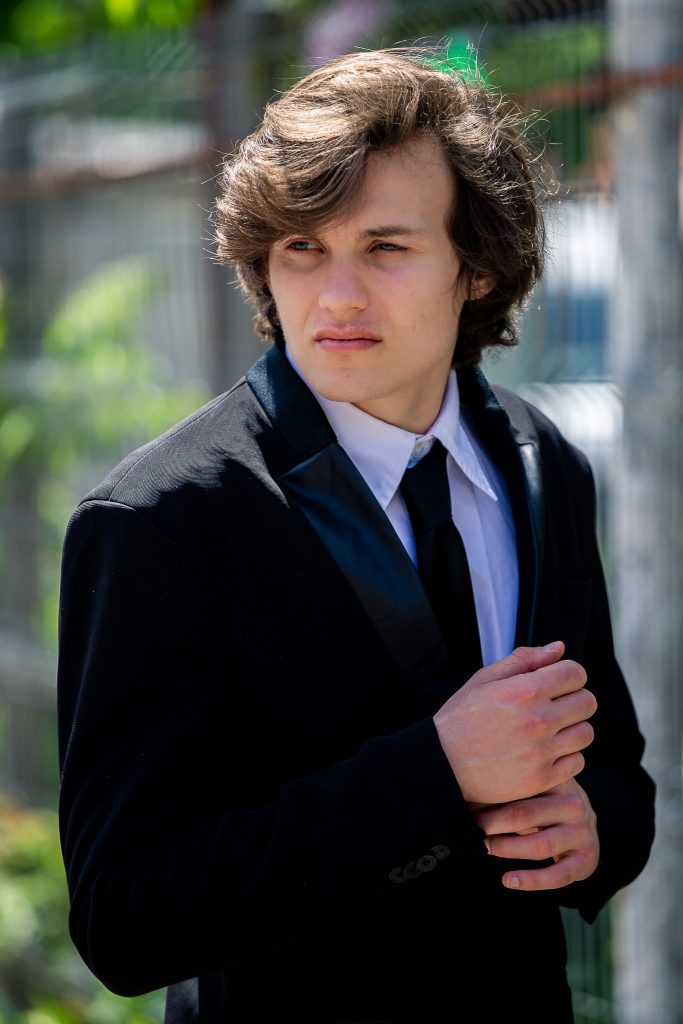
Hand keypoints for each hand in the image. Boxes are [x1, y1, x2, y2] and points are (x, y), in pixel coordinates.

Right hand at [433, 642, 596, 804]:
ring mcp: (541, 752)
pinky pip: (577, 762)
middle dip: (574, 699)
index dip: (569, 674)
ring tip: (549, 730)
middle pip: (587, 702)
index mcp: (525, 691)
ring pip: (586, 733)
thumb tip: (558, 648)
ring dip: (572, 728)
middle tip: (554, 705)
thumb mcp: (485, 680)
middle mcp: (537, 721)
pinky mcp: (541, 779)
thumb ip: (524, 660)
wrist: (441, 764)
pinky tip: (546, 751)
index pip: (576, 674)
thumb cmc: (461, 719)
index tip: (558, 682)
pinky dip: (567, 756)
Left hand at [474, 779, 599, 890]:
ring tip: (485, 849)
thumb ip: (509, 785)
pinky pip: (557, 876)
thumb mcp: (534, 787)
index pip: (519, 786)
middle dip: (491, 824)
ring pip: (539, 846)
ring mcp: (583, 833)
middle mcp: (574, 804)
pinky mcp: (587, 860)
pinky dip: (531, 881)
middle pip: (524, 815)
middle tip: (472, 828)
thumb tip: (462, 790)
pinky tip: (508, 880)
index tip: (466, 803)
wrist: (583, 823)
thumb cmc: (545, 802)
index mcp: (559, 780)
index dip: (489, 797)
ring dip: (507, 849)